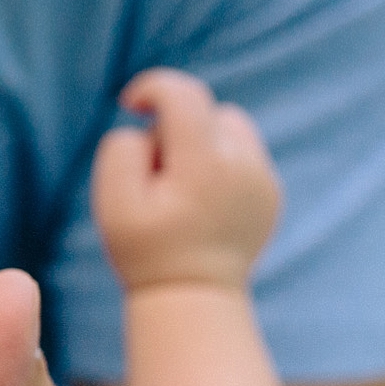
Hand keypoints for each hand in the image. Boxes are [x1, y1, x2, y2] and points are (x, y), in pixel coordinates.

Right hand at [92, 70, 282, 293]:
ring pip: (230, 125)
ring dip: (202, 137)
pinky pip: (245, 151)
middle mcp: (243, 166)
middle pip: (207, 108)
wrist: (194, 297)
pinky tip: (203, 199)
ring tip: (182, 183)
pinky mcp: (271, 193)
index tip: (130, 104)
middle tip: (157, 172)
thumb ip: (123, 148)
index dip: (153, 87)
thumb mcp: (113, 200)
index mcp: (205, 165)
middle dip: (174, 124)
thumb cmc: (146, 250)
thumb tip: (150, 128)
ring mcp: (263, 180)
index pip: (184, 94)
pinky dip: (221, 159)